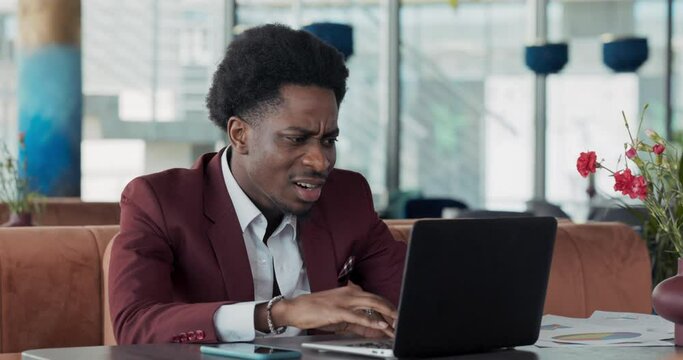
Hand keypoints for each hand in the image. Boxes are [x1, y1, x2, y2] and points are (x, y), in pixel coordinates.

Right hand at [272, 282, 396, 337]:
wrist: (296, 308)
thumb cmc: (315, 311)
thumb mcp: (339, 315)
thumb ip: (356, 321)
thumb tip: (372, 328)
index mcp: (350, 292)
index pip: (374, 298)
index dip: (387, 308)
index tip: (396, 317)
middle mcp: (349, 293)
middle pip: (377, 299)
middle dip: (392, 310)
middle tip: (402, 319)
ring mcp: (344, 301)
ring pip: (372, 305)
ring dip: (387, 315)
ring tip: (398, 323)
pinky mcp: (338, 311)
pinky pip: (358, 316)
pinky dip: (372, 322)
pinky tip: (382, 326)